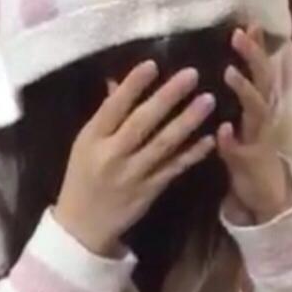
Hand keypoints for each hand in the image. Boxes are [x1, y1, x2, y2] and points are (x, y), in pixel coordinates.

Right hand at [54, 61, 215, 255]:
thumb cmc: (82, 177)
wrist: (82, 227)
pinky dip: (192, 154)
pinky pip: (174, 168)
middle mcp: (112, 154)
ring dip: (187, 121)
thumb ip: (105, 115)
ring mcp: (132, 174)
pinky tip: (210, 139)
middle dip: (168, 96)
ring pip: (163, 144)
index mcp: (92, 139)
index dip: (132, 85)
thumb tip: (116, 81)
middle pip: (142, 122)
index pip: (113, 107)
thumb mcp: (85, 145)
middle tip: (192, 74)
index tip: (153, 63)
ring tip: (208, 100)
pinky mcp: (149, 191)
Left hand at [218, 27, 291, 223]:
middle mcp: (264, 118)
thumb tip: (229, 65)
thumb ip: (241, 96)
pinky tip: (222, 131)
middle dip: (253, 57)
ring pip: (256, 110)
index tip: (249, 22)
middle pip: (264, 81)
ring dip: (244, 91)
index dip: (257, 46)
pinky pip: (241, 150)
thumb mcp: (246, 122)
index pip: (261, 69)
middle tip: (239, 34)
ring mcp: (260, 139)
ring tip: (228, 73)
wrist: (266, 198)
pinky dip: (231, 141)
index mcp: (261, 107)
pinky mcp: (251, 163)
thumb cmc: (249, 156)